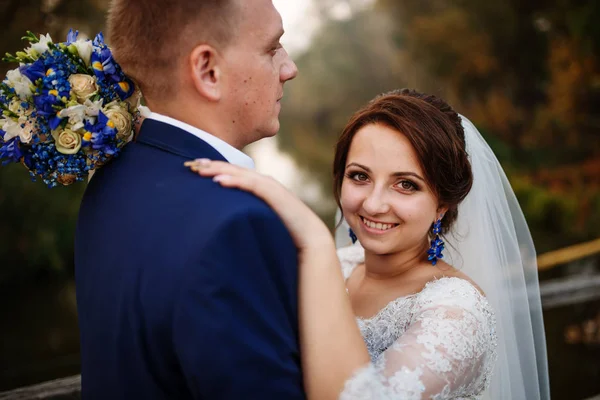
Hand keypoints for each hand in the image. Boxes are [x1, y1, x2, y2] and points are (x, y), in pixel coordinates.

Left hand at [185, 159, 333, 250]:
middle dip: (211, 165)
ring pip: (239, 173)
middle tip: (189, 164)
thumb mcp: (259, 219)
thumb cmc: (285, 233)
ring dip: (218, 170)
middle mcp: (263, 183)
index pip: (233, 174)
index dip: (214, 169)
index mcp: (259, 187)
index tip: (194, 169)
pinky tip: (218, 181)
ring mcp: (269, 187)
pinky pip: (250, 185)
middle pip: (232, 169)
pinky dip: (234, 181)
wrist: (309, 239)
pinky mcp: (274, 194)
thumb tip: (226, 223)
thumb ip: (246, 215)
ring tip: (199, 169)